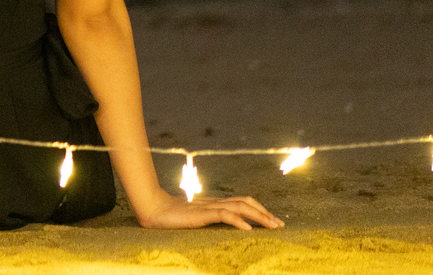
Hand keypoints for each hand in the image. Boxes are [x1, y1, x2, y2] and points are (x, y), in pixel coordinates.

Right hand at [130, 185, 282, 229]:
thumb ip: (208, 220)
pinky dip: (238, 221)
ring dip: (258, 216)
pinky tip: (248, 229)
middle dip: (265, 213)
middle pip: (245, 203)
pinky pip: (223, 215)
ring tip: (272, 226)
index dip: (259, 209)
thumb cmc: (170, 216)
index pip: (242, 202)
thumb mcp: (195, 219)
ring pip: (239, 207)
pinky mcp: (201, 213)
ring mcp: (208, 207)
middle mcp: (214, 202)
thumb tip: (223, 226)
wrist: (152, 209)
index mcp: (214, 203)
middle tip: (280, 224)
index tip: (273, 221)